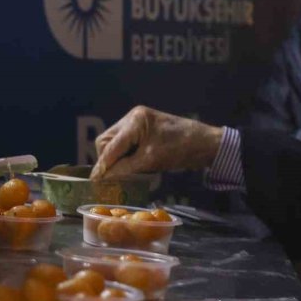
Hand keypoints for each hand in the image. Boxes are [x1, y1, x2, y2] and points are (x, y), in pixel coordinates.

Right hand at [90, 106, 223, 179]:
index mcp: (135, 121)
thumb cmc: (181, 148)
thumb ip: (126, 168)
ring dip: (115, 158)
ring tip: (122, 173)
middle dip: (107, 159)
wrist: (205, 143)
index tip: (96, 181)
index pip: (110, 145)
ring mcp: (138, 123)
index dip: (102, 165)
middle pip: (107, 141)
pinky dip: (124, 155)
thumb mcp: (151, 161)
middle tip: (112, 177)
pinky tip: (130, 166)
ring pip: (114, 142)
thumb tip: (104, 177)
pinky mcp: (143, 130)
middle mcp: (133, 118)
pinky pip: (125, 143)